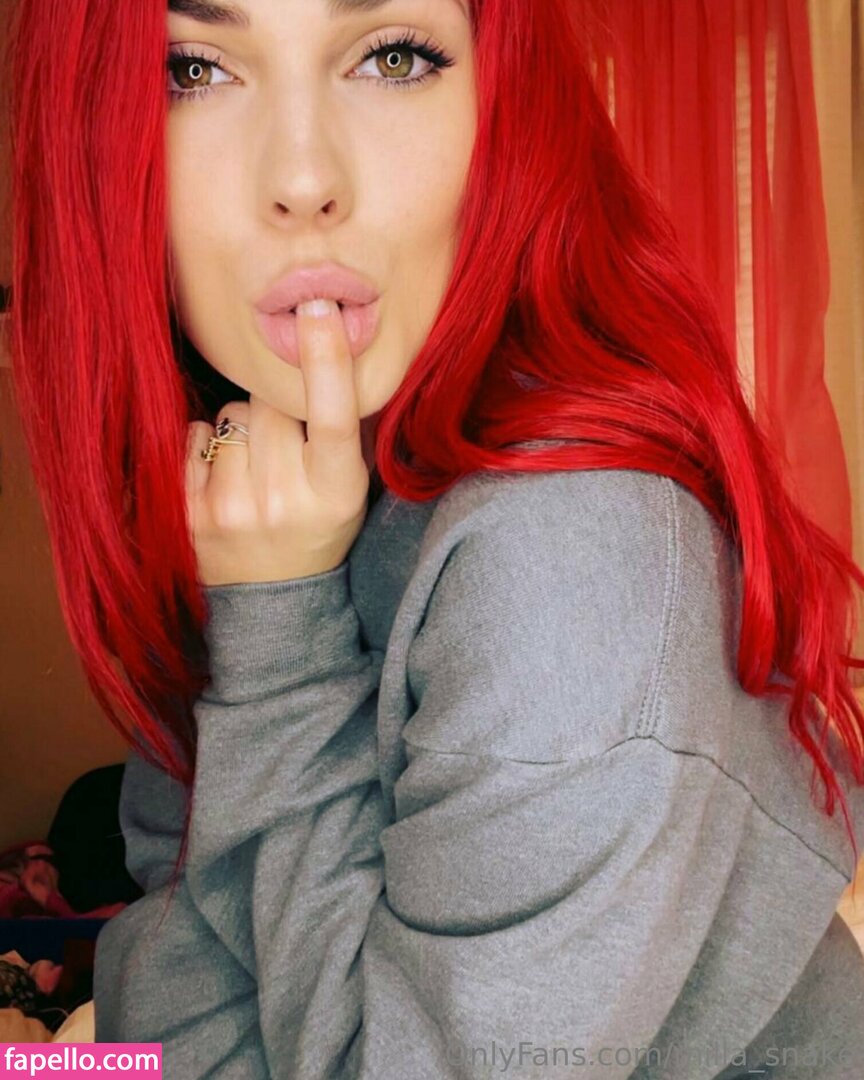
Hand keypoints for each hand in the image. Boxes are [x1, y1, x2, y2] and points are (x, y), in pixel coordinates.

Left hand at [184, 299, 369, 586]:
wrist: (275, 597)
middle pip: (268, 403)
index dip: (326, 358)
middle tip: (285, 445)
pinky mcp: (191, 515)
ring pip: (229, 417)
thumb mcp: (350, 489)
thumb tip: (332, 345)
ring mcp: (233, 509)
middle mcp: (284, 500)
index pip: (334, 415)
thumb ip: (344, 431)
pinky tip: (224, 478)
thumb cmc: (318, 527)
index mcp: (335, 491)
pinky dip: (206, 447)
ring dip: (240, 429)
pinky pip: (193, 439)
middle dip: (275, 408)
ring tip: (254, 469)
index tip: (317, 307)